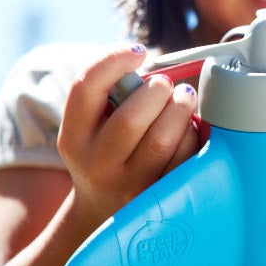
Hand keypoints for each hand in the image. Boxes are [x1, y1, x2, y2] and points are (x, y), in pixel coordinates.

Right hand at [56, 44, 201, 228]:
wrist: (105, 212)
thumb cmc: (107, 152)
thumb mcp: (92, 128)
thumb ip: (112, 95)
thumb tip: (150, 63)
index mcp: (74, 137)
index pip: (85, 88)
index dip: (113, 60)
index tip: (137, 52)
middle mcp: (96, 164)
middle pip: (130, 119)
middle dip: (157, 91)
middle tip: (165, 85)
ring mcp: (128, 186)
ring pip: (160, 141)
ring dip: (180, 109)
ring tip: (184, 97)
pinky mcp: (157, 197)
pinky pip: (183, 159)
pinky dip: (191, 136)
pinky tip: (187, 128)